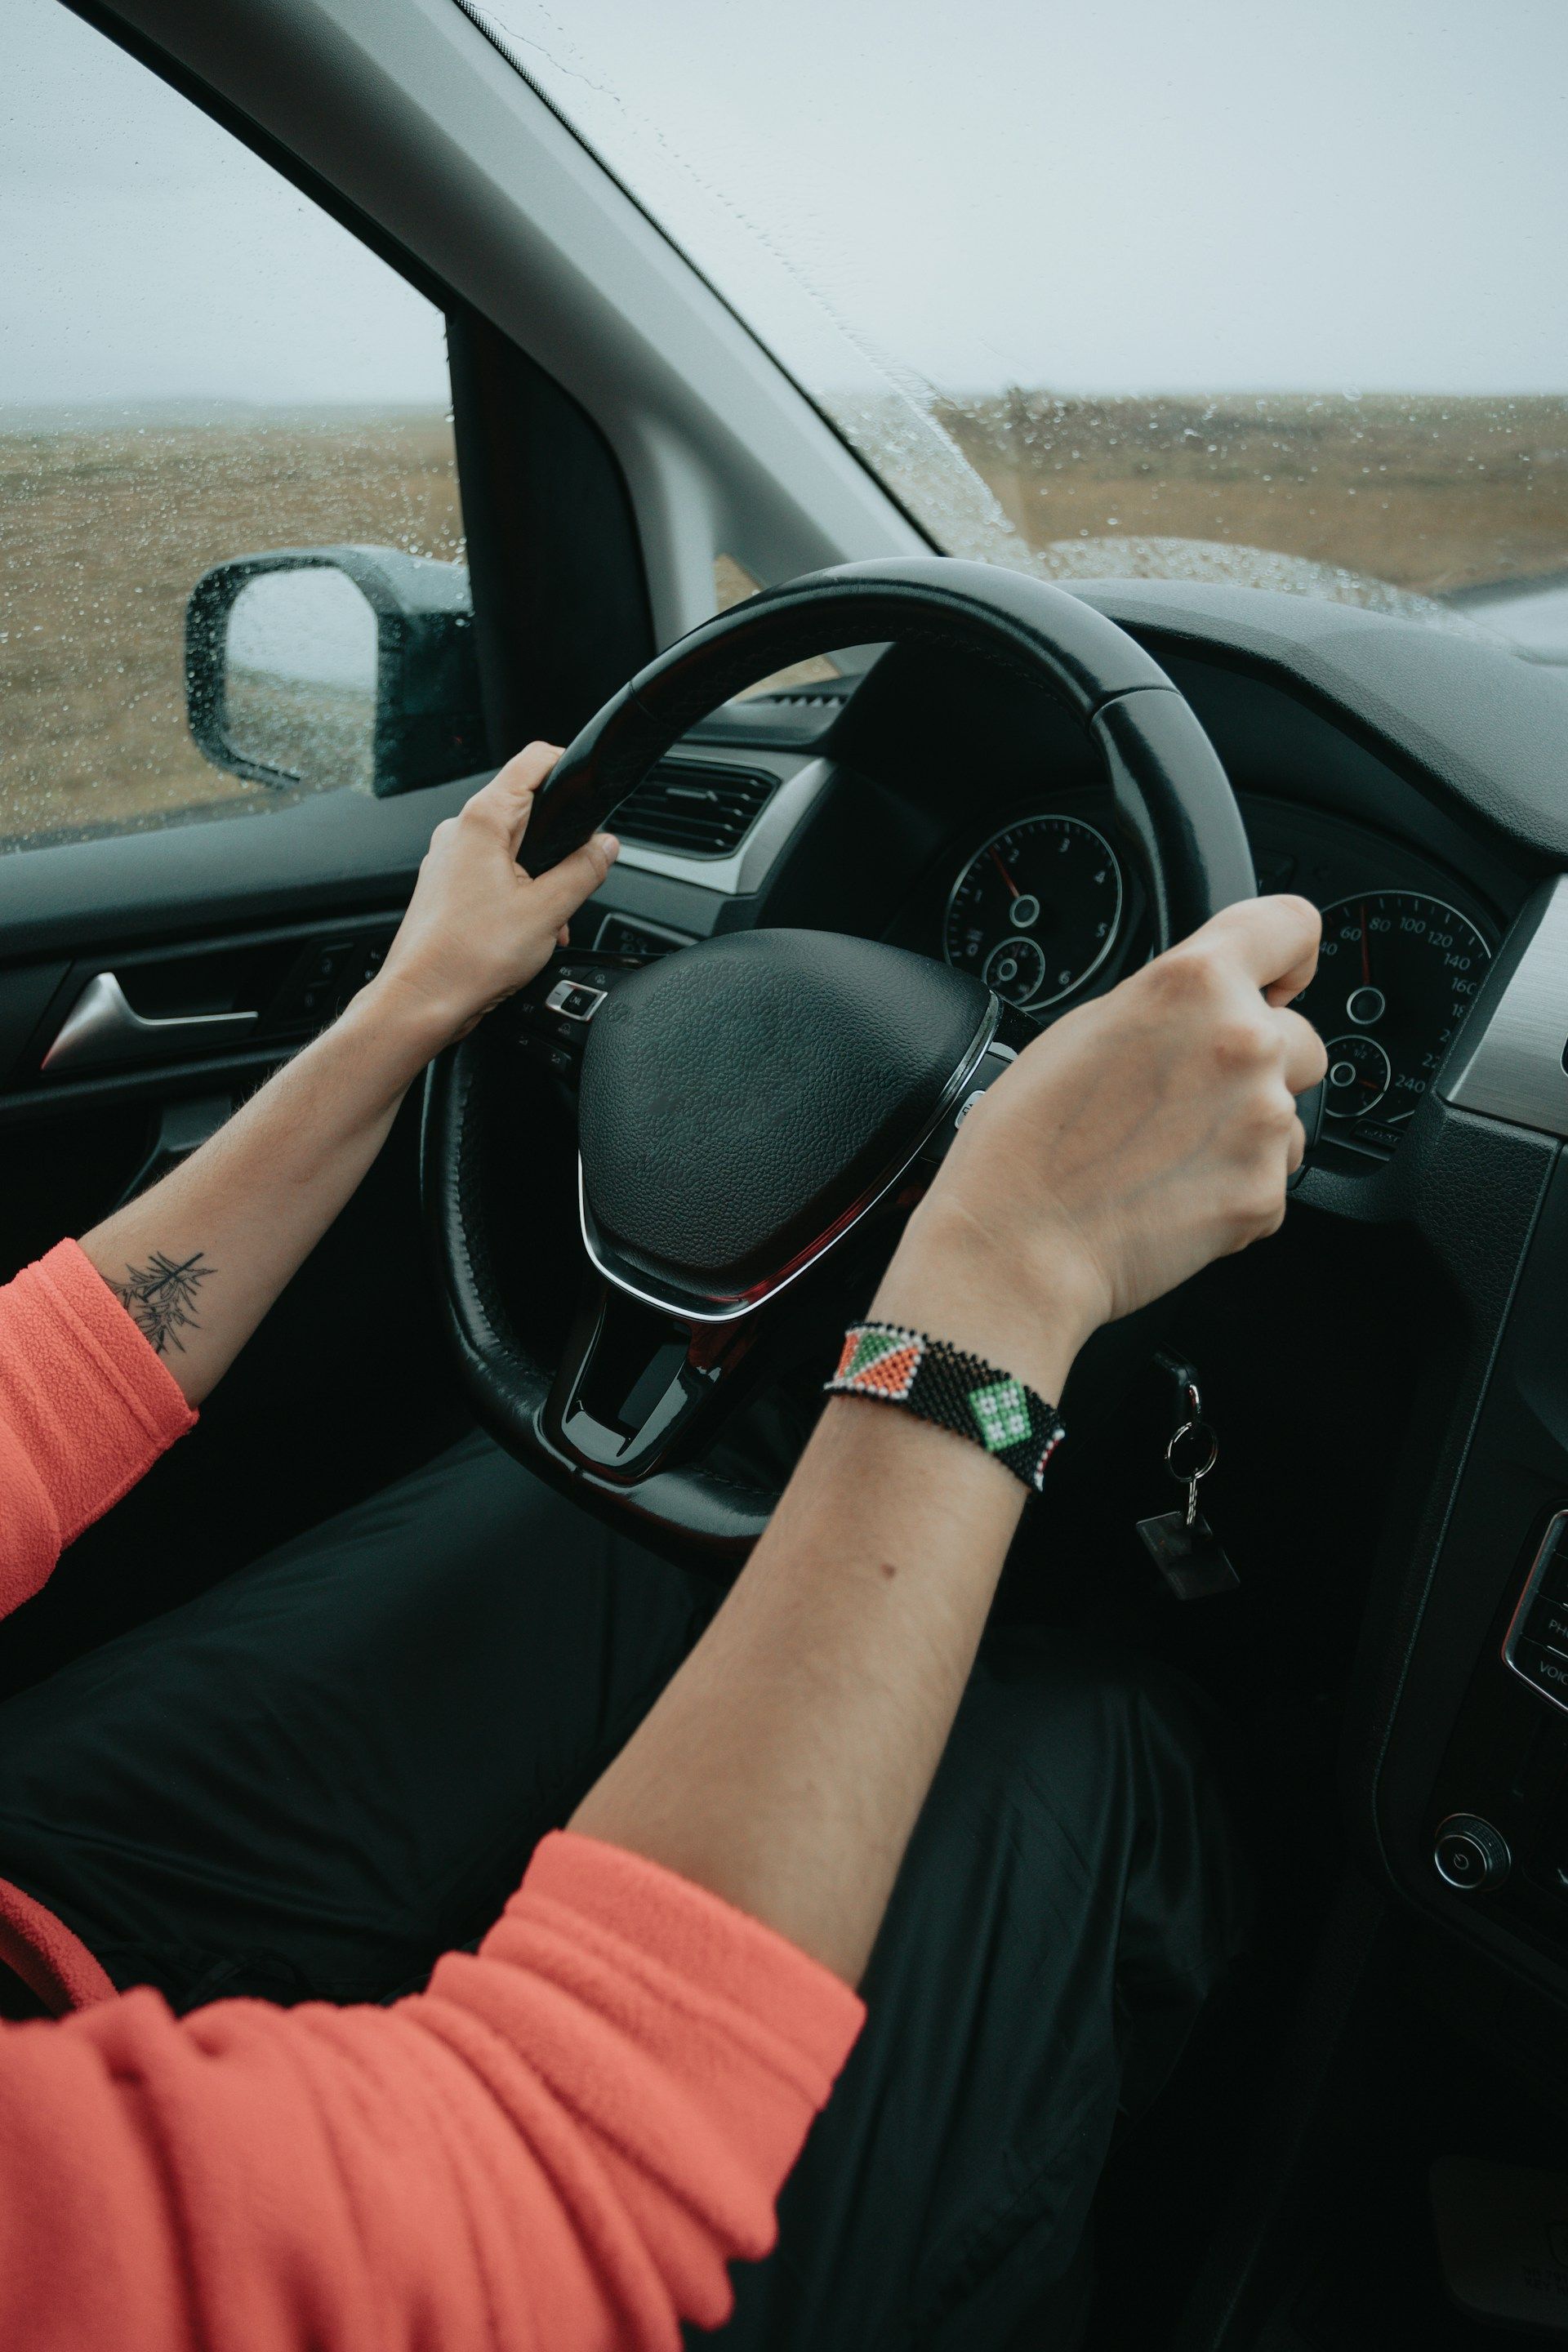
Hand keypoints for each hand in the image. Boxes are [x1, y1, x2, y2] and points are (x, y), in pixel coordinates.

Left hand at [367, 744, 618, 1052]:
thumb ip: (584, 870)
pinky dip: (516, 896)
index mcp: (481, 821)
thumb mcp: (547, 910)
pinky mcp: (445, 887)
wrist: (422, 1001)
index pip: (531, 762)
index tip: (589, 786)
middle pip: (525, 811)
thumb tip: (606, 846)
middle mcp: (459, 832)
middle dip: (558, 846)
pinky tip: (526, 933)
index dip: (566, 766)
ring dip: (539, 879)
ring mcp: (448, 860)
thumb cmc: (467, 957)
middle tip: (572, 883)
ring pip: (510, 849)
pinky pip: (491, 875)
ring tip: (546, 923)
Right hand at [876, 896, 1326, 1398]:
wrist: (1016, 1247)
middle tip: (1184, 1098)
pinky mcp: (1264, 1192)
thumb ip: (1167, 1003)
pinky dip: (1232, 1187)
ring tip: (1165, 1154)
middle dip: (1257, 1063)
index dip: (1284, 958)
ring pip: (1286, 1112)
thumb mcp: (1084, 1027)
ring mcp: (1263, 1121)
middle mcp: (1244, 1041)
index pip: (1293, 926)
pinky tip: (1169, 1193)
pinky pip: (1268, 1177)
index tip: (1275, 982)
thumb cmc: (1025, 1143)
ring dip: (1245, 1129)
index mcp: (1194, 983)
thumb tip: (1207, 1008)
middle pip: (1299, 1036)